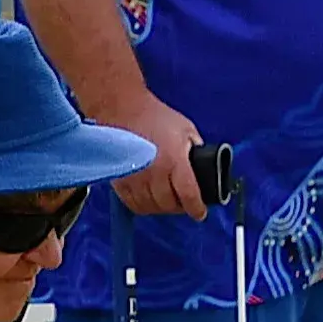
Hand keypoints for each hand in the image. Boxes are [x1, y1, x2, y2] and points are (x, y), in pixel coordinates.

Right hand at [101, 91, 207, 219]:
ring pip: (151, 208)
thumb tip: (203, 166)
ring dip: (161, 207)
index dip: (197, 209)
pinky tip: (149, 198)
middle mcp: (154, 173)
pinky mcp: (120, 181)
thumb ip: (195, 149)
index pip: (189, 196)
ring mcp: (135, 179)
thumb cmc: (153, 116)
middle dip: (179, 207)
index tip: (200, 213)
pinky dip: (143, 205)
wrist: (123, 109)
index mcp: (174, 161)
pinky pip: (133, 204)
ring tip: (166, 199)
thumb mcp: (186, 129)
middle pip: (169, 205)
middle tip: (183, 202)